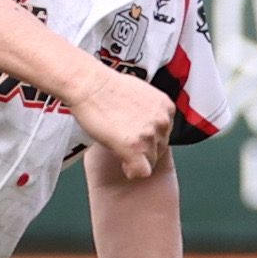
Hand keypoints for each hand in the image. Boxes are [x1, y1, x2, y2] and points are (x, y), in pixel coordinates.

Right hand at [68, 61, 175, 193]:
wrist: (90, 85)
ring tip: (120, 148)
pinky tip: (124, 165)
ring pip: (151, 160)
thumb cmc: (107, 86)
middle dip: (144, 149)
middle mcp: (162, 122)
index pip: (165, 133)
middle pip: (160, 148)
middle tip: (126, 145)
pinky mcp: (135, 148)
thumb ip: (150, 109)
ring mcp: (150, 135)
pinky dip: (133, 172)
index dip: (151, 139)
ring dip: (136, 158)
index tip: (139, 139)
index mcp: (166, 107)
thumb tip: (147, 119)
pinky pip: (142, 172)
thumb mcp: (141, 92)